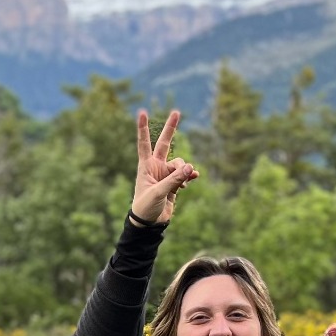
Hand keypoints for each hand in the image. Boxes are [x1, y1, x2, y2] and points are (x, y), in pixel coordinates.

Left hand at [129, 109, 196, 225]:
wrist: (150, 223)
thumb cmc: (146, 206)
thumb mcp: (159, 192)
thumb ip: (174, 179)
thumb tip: (190, 167)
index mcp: (146, 166)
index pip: (144, 143)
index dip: (143, 128)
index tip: (142, 112)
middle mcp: (156, 166)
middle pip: (165, 143)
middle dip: (171, 129)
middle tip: (177, 112)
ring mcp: (165, 174)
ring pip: (180, 163)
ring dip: (184, 169)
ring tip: (184, 182)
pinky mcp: (174, 183)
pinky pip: (185, 174)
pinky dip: (189, 175)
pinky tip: (193, 178)